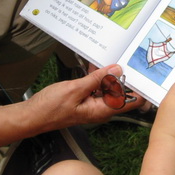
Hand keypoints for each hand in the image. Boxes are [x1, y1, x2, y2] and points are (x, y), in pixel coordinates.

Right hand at [25, 64, 143, 128]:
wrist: (32, 115)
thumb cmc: (50, 108)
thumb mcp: (75, 89)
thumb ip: (97, 79)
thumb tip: (116, 69)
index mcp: (102, 111)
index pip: (132, 102)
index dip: (140, 87)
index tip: (142, 72)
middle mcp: (101, 110)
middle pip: (122, 93)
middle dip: (123, 76)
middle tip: (125, 58)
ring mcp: (94, 105)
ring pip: (109, 88)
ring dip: (108, 75)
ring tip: (107, 59)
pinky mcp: (86, 101)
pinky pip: (97, 88)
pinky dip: (97, 78)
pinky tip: (94, 66)